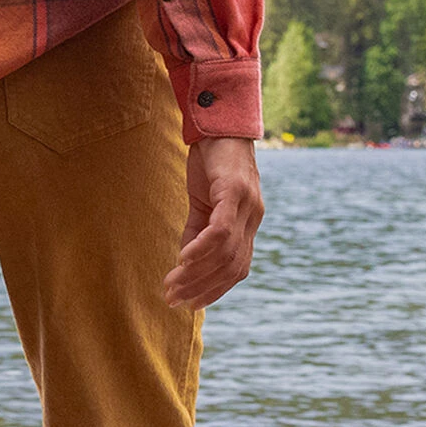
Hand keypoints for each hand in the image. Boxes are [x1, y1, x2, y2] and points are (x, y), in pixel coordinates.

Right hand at [163, 138, 262, 310]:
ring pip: (225, 253)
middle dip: (202, 288)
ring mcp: (247, 205)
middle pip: (231, 267)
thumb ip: (197, 230)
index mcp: (249, 223)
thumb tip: (185, 262)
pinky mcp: (235, 191)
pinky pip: (219, 230)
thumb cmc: (211, 161)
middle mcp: (253, 217)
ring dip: (196, 274)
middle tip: (174, 300)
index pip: (236, 269)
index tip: (189, 304)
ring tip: (172, 285)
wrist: (218, 121)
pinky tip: (181, 260)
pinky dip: (201, 249)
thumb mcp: (203, 200)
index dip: (213, 290)